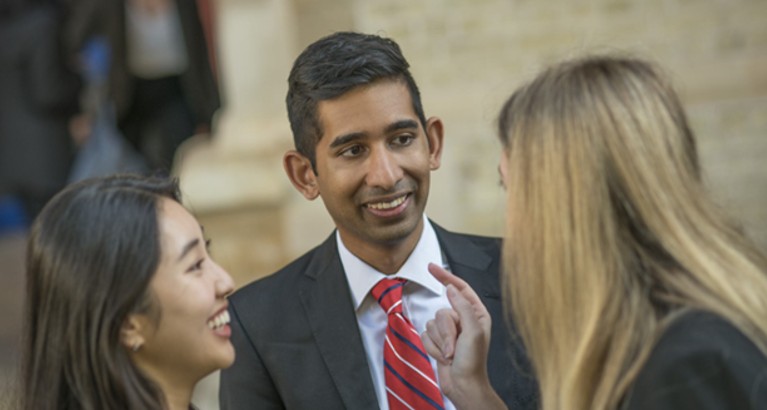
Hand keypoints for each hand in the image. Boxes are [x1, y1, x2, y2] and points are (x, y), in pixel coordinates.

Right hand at [422, 263, 505, 409]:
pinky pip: (425, 334)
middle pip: (442, 310)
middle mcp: (462, 320)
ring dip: (440, 341)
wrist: (463, 386)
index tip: (431, 267)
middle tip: (455, 346)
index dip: (445, 276)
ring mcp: (449, 331)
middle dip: (446, 331)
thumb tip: (451, 288)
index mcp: (476, 314)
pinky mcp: (437, 341)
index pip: (459, 288)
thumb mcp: (473, 331)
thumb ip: (462, 306)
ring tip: (451, 354)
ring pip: (432, 322)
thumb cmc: (473, 361)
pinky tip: (443, 356)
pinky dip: (432, 347)